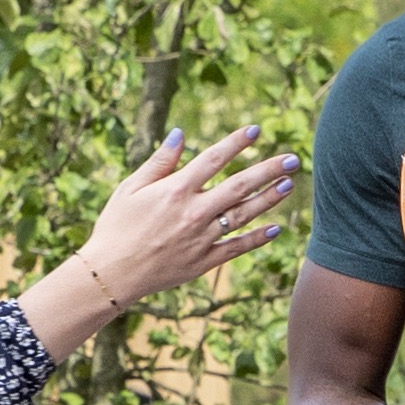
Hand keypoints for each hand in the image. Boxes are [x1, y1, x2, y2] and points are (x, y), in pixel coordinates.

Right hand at [72, 124, 297, 313]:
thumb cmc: (115, 226)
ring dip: (269, 199)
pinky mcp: (203, 261)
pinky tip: (276, 228)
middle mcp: (193, 212)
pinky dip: (257, 238)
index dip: (236, 143)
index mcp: (175, 189)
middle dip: (268, 170)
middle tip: (293, 158)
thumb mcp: (131, 188)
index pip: (213, 159)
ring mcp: (201, 238)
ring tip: (289, 185)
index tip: (256, 130)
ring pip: (243, 215)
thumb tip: (180, 134)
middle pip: (239, 185)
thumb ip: (159, 162)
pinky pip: (236, 248)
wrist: (111, 273)